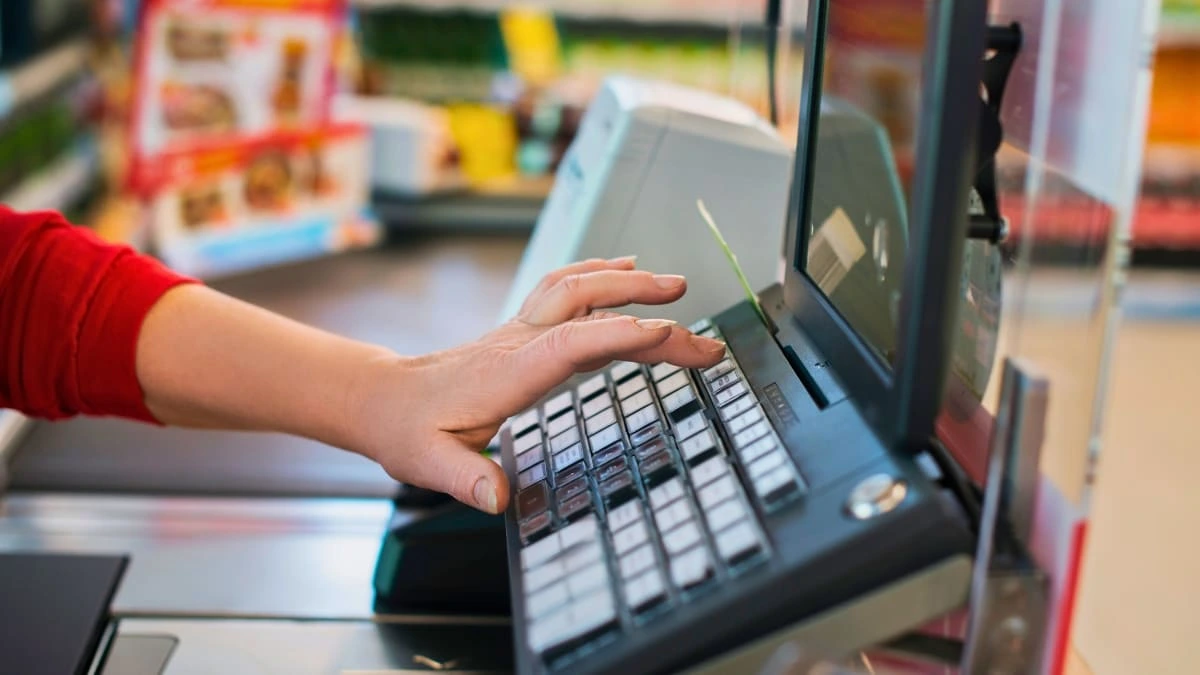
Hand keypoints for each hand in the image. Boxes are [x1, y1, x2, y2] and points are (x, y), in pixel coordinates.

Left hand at [349, 257, 725, 513]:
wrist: (383, 398)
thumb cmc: (408, 430)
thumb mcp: (428, 463)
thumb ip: (464, 478)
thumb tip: (496, 498)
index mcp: (507, 371)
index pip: (572, 343)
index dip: (621, 336)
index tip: (667, 335)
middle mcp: (519, 340)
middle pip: (585, 303)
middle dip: (643, 304)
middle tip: (695, 328)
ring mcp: (520, 329)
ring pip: (577, 287)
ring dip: (626, 281)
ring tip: (671, 284)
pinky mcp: (522, 330)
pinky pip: (565, 289)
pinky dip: (600, 275)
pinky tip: (622, 272)